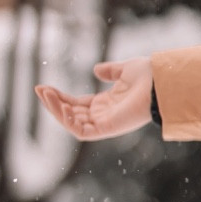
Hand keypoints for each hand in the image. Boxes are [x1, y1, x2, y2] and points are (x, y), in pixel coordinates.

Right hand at [36, 58, 153, 139]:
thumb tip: (95, 70)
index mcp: (107, 104)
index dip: (60, 97)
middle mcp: (105, 116)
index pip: (77, 104)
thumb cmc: (149, 77)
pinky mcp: (107, 129)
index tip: (44, 87)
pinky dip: (68, 120)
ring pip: (73, 123)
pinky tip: (59, 104)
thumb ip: (110, 71)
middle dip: (54, 103)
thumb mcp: (124, 70)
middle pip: (72, 114)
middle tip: (39, 89)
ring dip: (56, 110)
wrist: (161, 82)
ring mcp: (106, 124)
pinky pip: (81, 132)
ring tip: (45, 94)